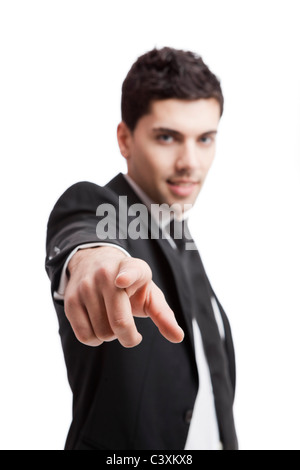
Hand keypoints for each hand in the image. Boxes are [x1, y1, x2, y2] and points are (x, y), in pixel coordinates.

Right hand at [64, 246, 183, 347]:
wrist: (95, 262)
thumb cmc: (130, 285)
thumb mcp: (149, 293)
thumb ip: (164, 315)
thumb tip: (178, 337)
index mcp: (132, 269)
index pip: (130, 272)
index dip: (127, 277)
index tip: (121, 281)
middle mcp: (106, 274)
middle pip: (119, 322)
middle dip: (129, 337)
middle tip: (133, 335)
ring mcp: (85, 286)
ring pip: (102, 333)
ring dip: (111, 336)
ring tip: (113, 322)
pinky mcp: (70, 300)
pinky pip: (84, 336)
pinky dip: (95, 340)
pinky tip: (100, 327)